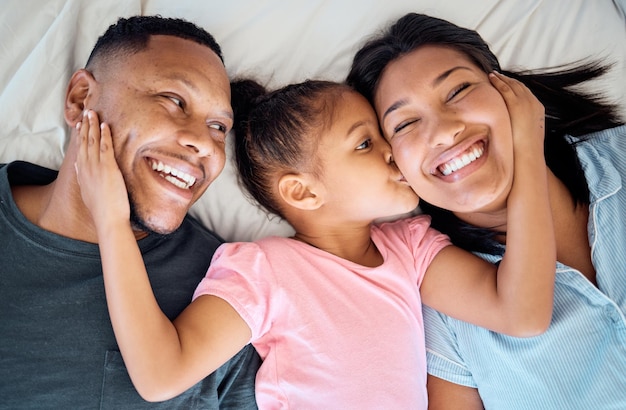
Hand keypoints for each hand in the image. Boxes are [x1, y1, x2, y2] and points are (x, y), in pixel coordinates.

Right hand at [74, 110, 129, 228]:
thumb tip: (78, 166)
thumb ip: (82, 177)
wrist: (107, 218)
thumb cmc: (101, 209)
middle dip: (85, 125)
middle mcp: (86, 167)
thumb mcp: (86, 191)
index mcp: (82, 172)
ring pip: (93, 141)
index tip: (78, 124)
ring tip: (92, 112)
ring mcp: (96, 167)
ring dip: (93, 125)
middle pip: (84, 141)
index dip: (79, 135)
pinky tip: (105, 125)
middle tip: (86, 112)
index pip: (79, 149)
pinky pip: (105, 147)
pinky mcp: (108, 168)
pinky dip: (105, 135)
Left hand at [489, 71, 544, 156]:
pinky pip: (505, 88)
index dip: (515, 86)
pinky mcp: (516, 104)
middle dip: (508, 79)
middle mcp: (533, 102)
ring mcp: (525, 102)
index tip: (507, 82)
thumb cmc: (526, 148)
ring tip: (493, 75)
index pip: (526, 92)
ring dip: (502, 78)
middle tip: (498, 75)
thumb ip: (523, 126)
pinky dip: (498, 81)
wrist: (529, 151)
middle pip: (519, 85)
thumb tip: (517, 128)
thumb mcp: (528, 133)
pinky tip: (491, 78)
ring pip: (512, 84)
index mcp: (538, 108)